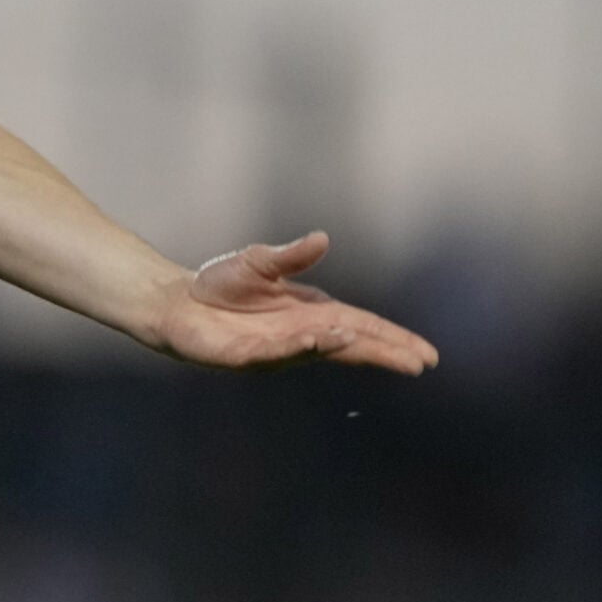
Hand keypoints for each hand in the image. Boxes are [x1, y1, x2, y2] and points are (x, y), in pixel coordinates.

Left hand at [148, 232, 437, 375]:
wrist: (178, 301)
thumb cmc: (221, 284)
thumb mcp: (261, 262)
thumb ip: (292, 255)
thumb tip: (322, 238)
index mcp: (312, 314)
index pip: (361, 326)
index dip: (392, 338)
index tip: (424, 352)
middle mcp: (301, 335)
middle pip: (352, 344)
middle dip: (386, 353)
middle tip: (421, 363)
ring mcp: (276, 349)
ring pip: (321, 350)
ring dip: (350, 348)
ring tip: (384, 351)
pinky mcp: (246, 356)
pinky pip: (279, 352)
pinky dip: (304, 346)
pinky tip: (326, 340)